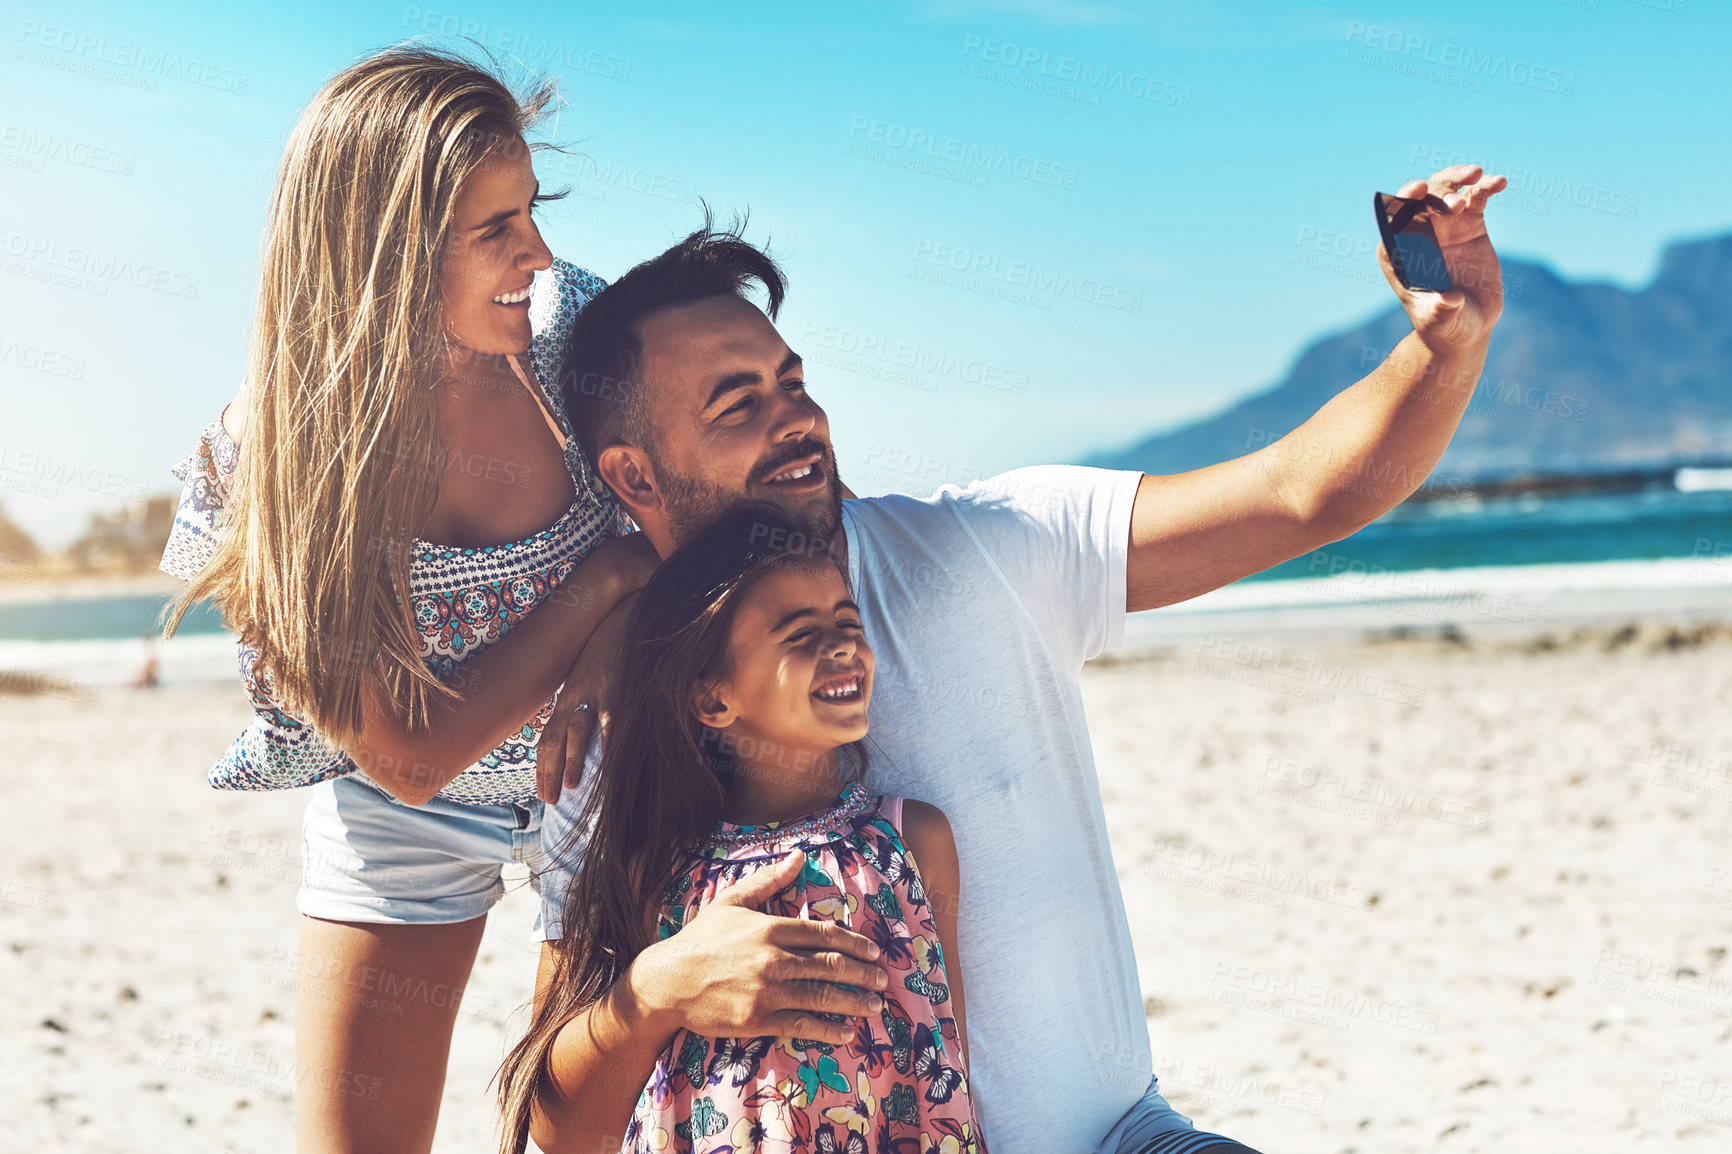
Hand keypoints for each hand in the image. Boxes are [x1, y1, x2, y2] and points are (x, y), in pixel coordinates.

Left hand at [535, 588, 639, 803]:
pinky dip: (610, 742)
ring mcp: (596, 693)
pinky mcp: (618, 687)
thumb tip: (589, 727)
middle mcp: (576, 696)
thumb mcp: (591, 672)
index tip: (542, 791)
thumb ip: (587, 699)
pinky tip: (609, 762)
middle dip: (548, 772)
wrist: (625, 610)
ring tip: (570, 787)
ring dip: (573, 761)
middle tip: (548, 801)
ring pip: (577, 733)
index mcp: (568, 696)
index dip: (543, 766)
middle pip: (554, 740)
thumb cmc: (612, 642)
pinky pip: (613, 720)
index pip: (548, 737)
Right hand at [631, 850, 887, 1043]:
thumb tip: (799, 855)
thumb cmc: (701, 938)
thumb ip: (769, 880)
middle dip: (863, 973)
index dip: (854, 943)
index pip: (824, 934)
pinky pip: (801, 1024)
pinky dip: (828, 1029)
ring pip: (822, 995)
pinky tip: (846, 1032)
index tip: (874, 951)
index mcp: (770, 927)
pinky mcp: (758, 1019)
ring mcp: (767, 991)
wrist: (667, 982)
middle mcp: (773, 958)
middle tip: (883, 980)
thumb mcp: (732, 900)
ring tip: (874, 1007)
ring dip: (854, 1002)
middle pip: (830, 965)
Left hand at [1379, 164, 1508, 355]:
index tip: (1417, 190)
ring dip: (1459, 179)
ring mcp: (1445, 226)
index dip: (1403, 201)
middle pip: (1422, 199)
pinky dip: (1486, 187)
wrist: (1468, 327)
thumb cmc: (1445, 326)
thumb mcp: (1441, 320)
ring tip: (1479, 177)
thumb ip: (1441, 309)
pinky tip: (1500, 183)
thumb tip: (1448, 299)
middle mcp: (1418, 234)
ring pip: (1447, 191)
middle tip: (1457, 202)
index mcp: (1397, 253)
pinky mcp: (1470, 225)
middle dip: (1437, 190)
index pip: (1394, 220)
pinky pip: (1476, 199)